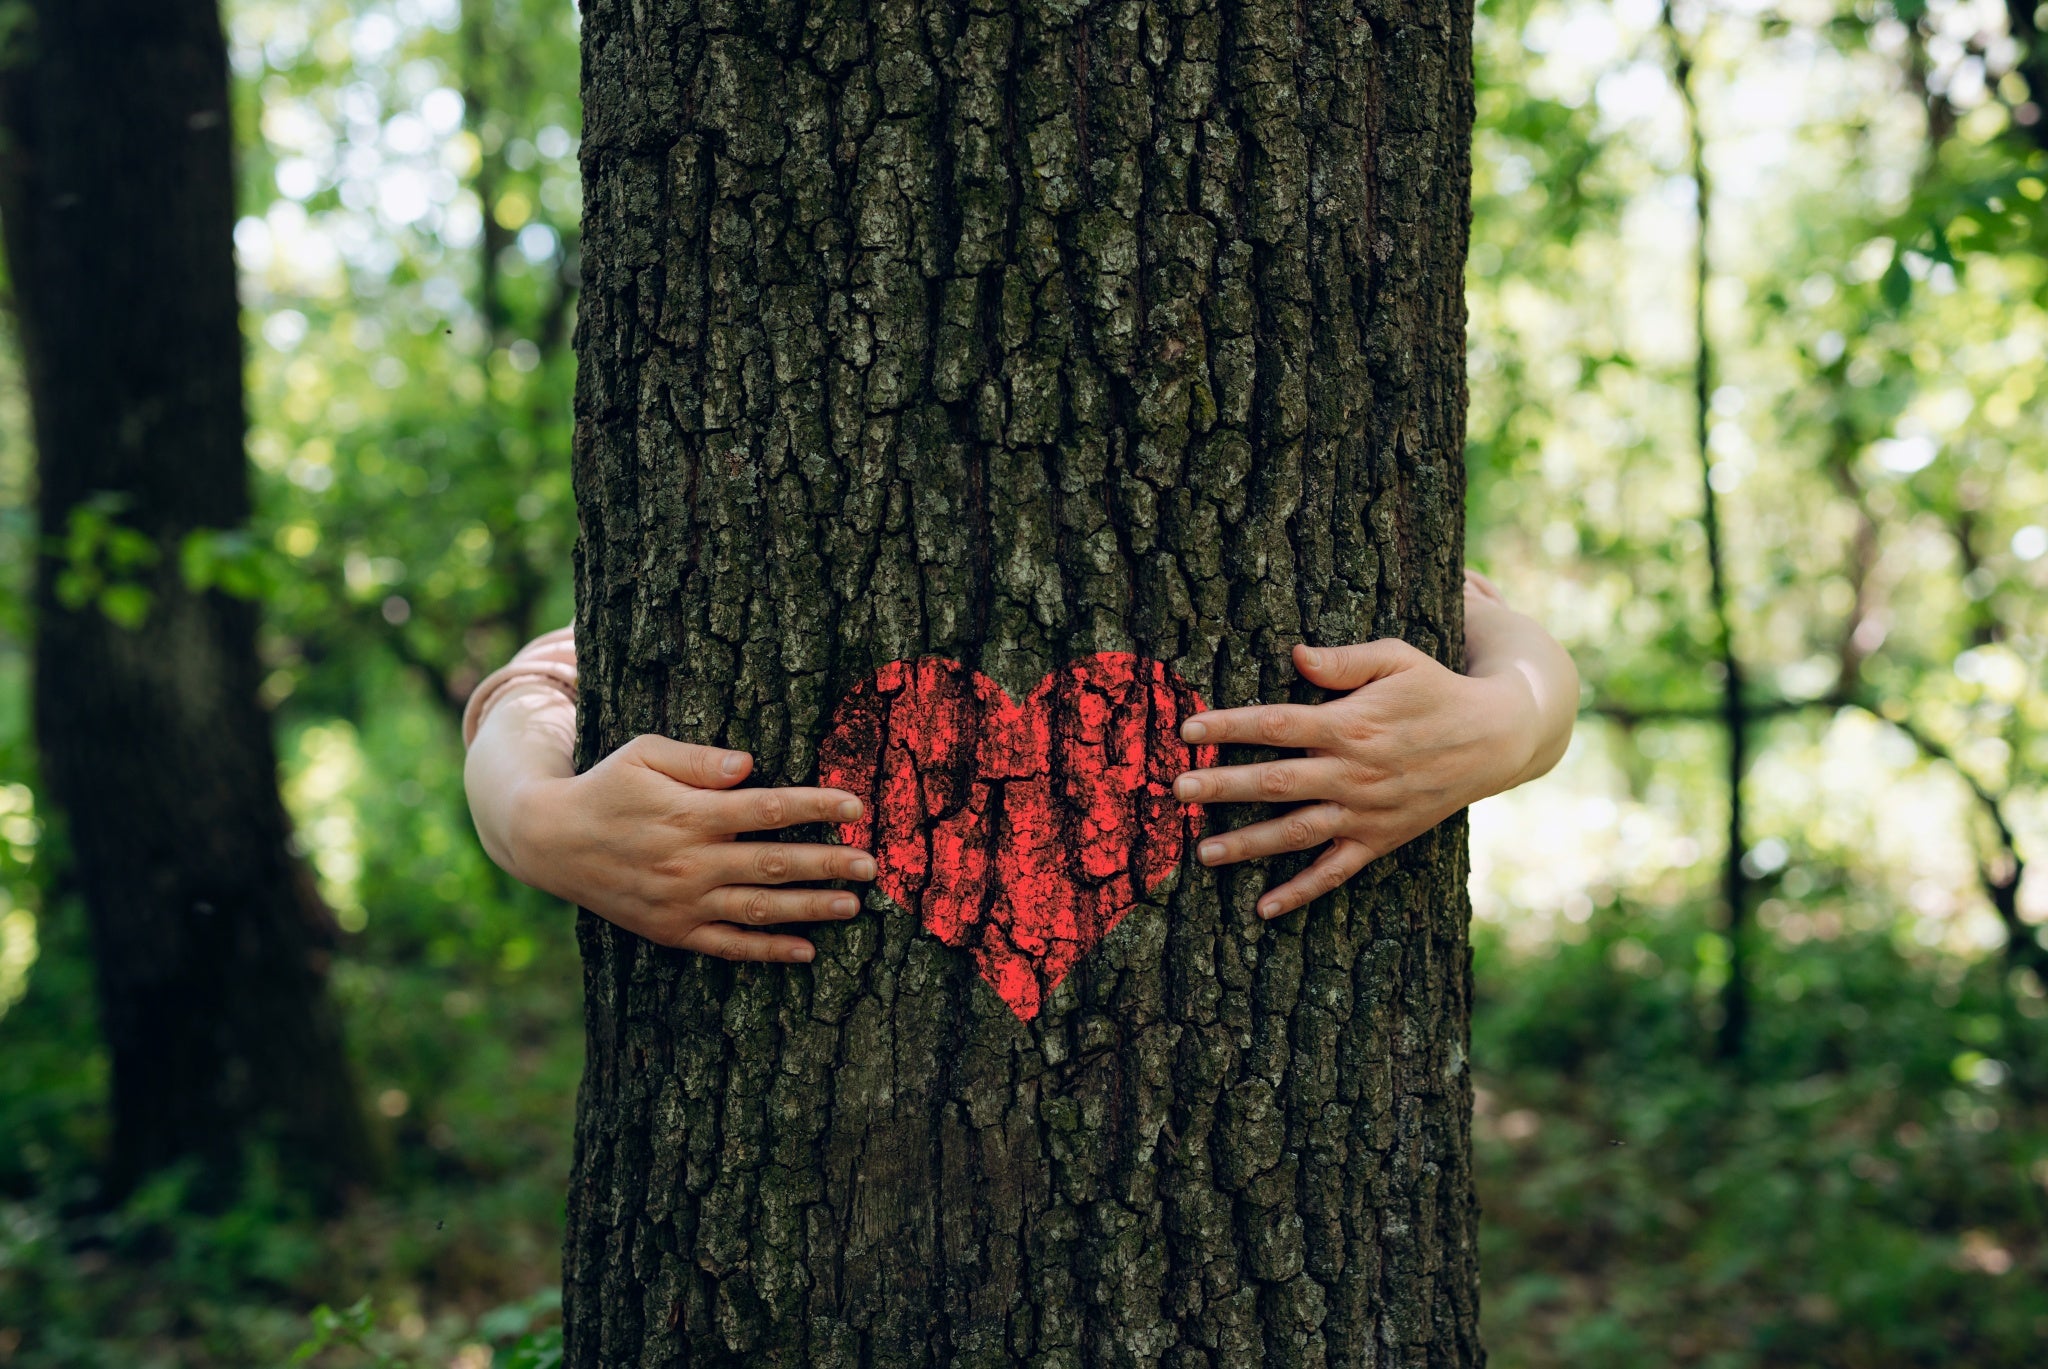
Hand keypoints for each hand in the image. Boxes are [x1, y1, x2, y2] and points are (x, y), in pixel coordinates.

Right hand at [501, 735, 874, 961]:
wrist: (550, 841)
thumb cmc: (606, 786)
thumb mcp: (643, 754)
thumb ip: (698, 759)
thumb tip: (750, 763)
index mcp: (688, 814)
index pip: (766, 808)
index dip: (814, 807)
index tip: (855, 806)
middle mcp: (689, 861)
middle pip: (773, 863)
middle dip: (828, 864)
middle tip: (872, 865)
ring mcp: (681, 902)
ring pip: (759, 908)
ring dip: (811, 909)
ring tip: (854, 906)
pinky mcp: (672, 931)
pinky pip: (728, 946)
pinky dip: (768, 950)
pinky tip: (807, 950)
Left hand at [1173, 638, 1542, 919]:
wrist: (1495, 739)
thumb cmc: (1435, 690)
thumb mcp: (1397, 659)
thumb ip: (1344, 661)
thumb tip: (1295, 654)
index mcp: (1351, 724)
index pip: (1278, 724)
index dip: (1230, 726)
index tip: (1188, 729)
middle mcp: (1354, 772)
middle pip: (1277, 781)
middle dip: (1224, 786)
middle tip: (1178, 791)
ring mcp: (1366, 812)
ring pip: (1297, 832)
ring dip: (1248, 845)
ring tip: (1201, 853)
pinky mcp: (1380, 840)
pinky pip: (1335, 872)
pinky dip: (1301, 892)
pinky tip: (1264, 909)